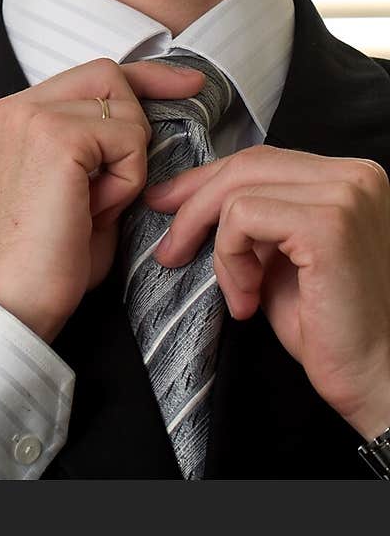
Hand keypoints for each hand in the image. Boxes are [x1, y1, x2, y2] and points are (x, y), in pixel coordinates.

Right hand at [0, 59, 204, 343]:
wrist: (17, 299)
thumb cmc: (49, 257)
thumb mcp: (75, 184)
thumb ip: (96, 144)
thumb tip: (144, 119)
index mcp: (11, 117)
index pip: (88, 75)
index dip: (141, 78)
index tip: (186, 84)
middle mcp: (14, 107)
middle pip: (108, 75)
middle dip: (141, 115)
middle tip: (136, 172)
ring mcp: (31, 116)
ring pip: (124, 110)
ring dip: (128, 161)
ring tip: (96, 204)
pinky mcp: (56, 136)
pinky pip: (128, 140)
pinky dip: (128, 179)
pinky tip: (97, 209)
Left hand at [145, 145, 389, 437]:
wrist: (374, 377)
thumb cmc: (330, 326)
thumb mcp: (280, 256)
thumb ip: (253, 218)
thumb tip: (187, 195)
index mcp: (348, 176)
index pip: (261, 158)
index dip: (206, 180)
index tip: (167, 202)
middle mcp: (354, 175)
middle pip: (247, 165)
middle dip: (194, 204)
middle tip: (171, 248)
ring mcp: (344, 195)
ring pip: (238, 192)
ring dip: (220, 249)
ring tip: (239, 294)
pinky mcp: (327, 224)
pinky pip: (242, 217)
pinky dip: (231, 260)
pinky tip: (249, 299)